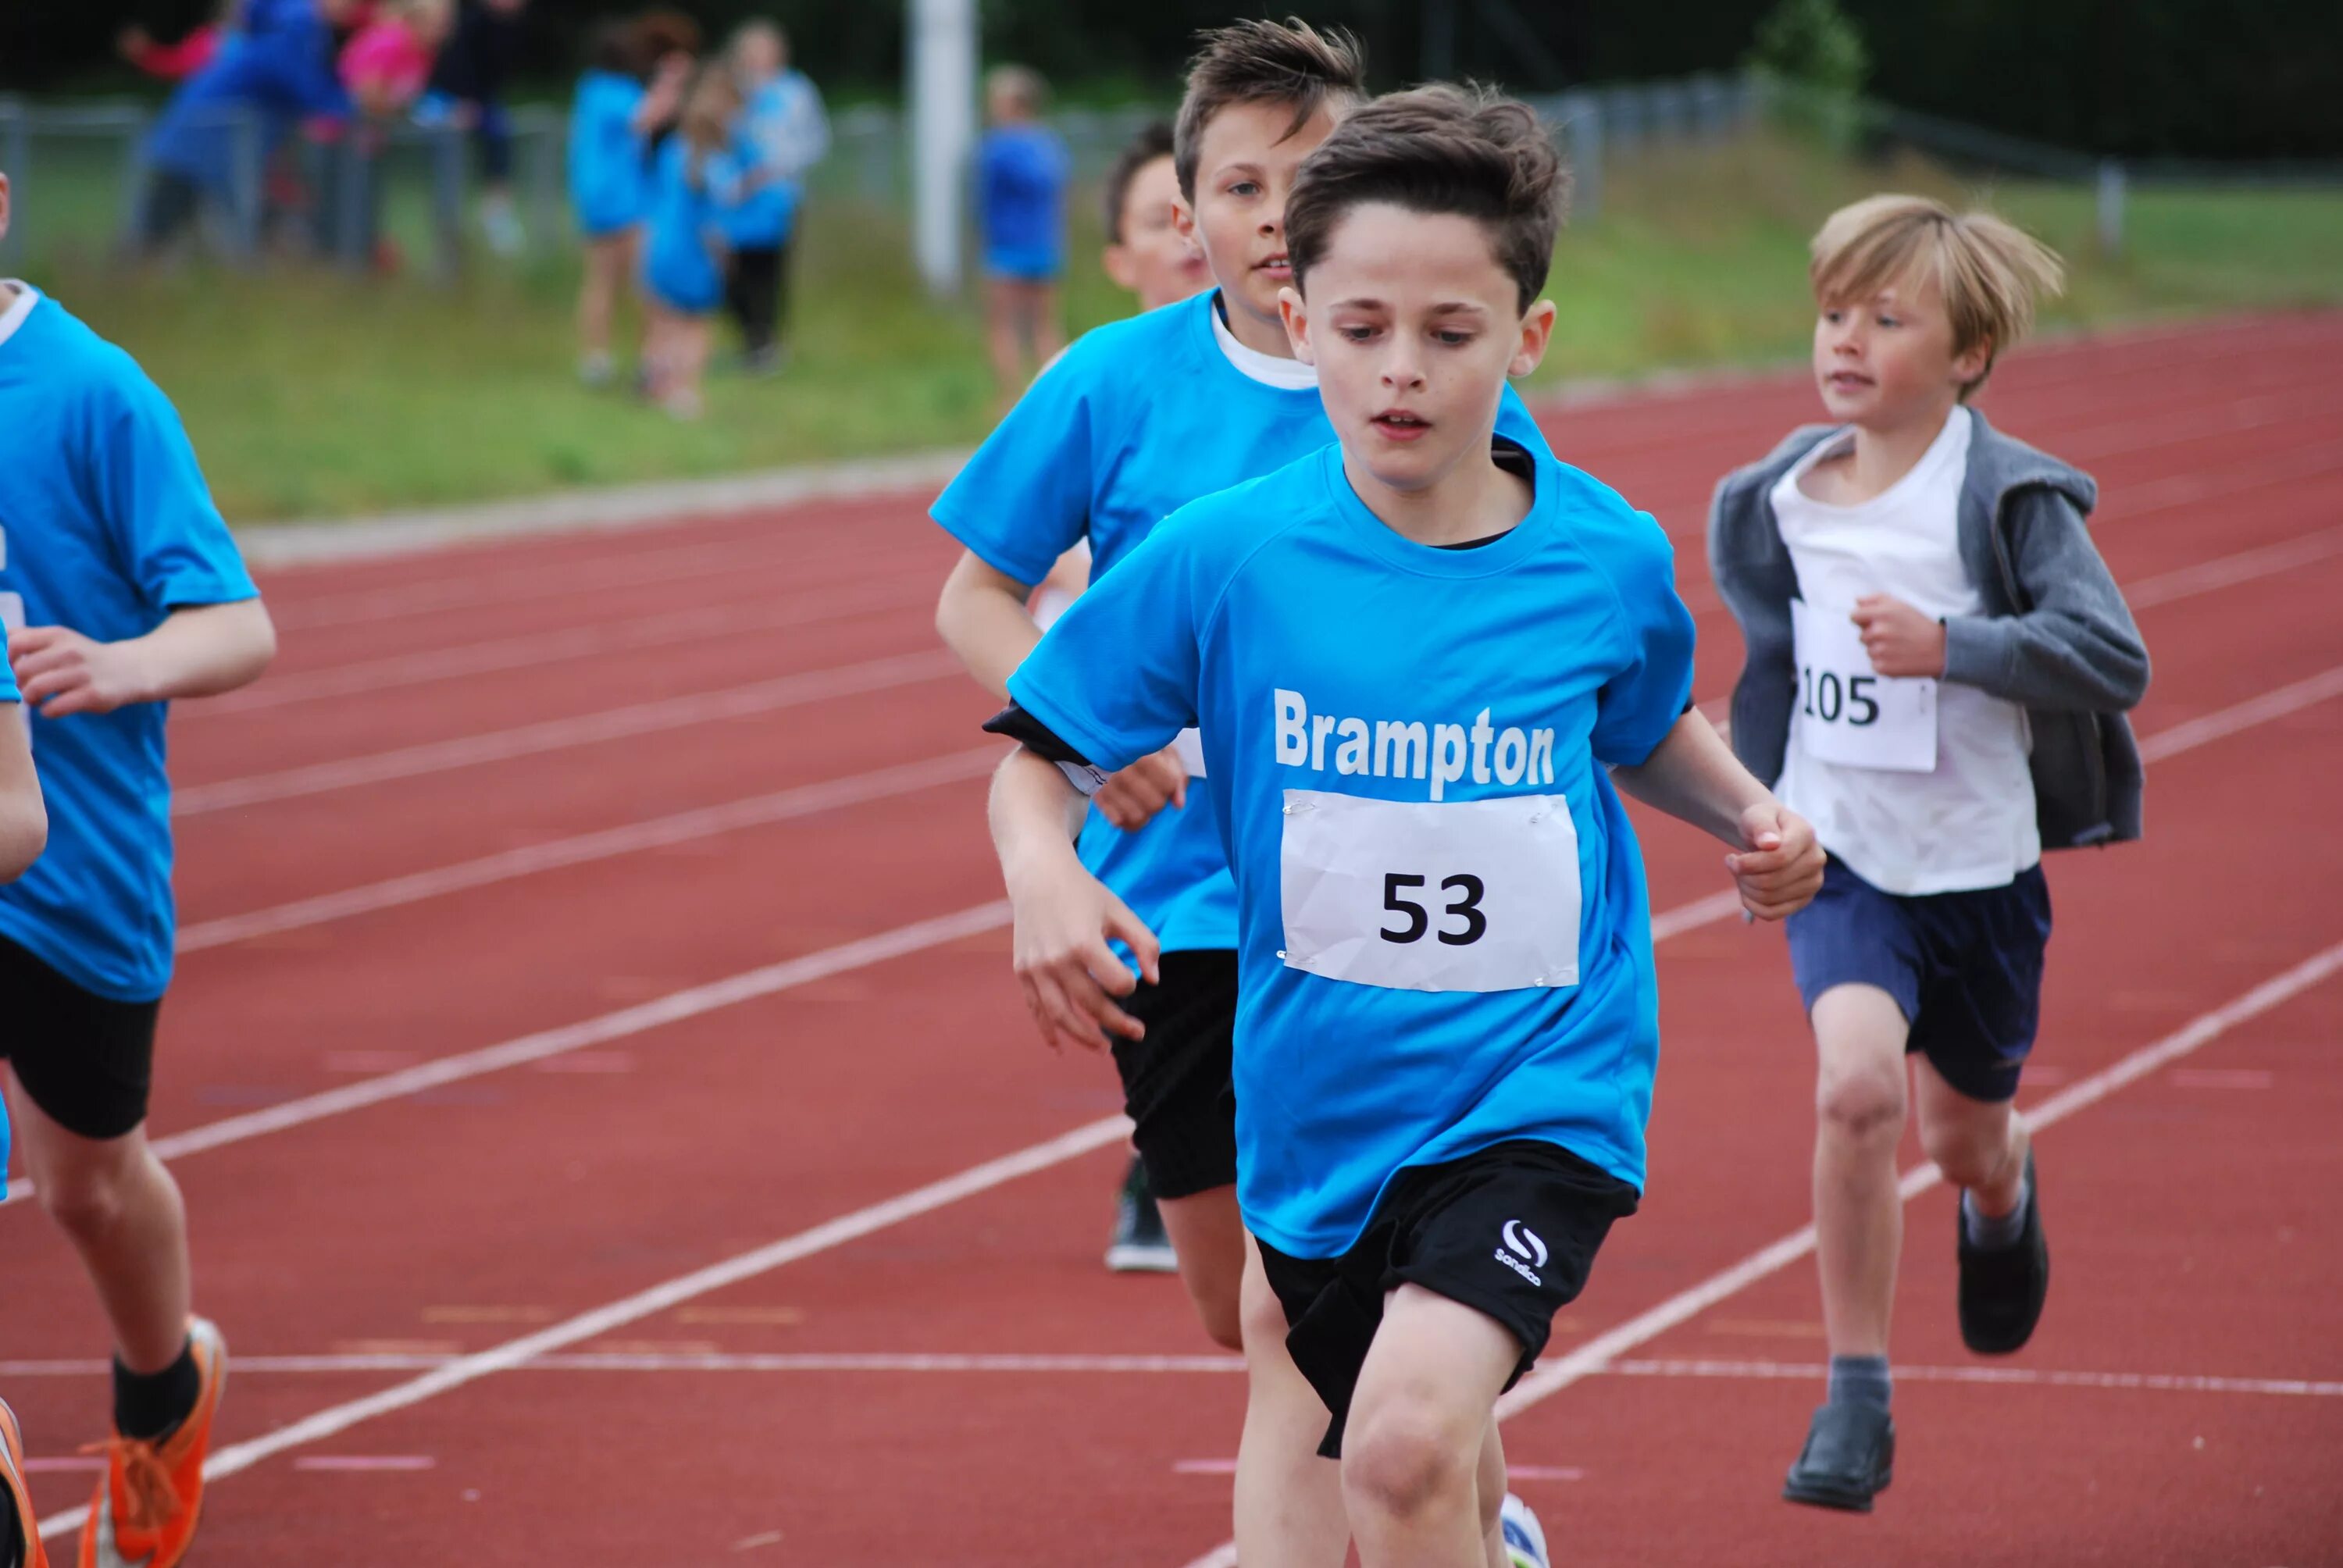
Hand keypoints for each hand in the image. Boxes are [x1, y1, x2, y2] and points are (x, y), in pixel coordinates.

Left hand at [9, 627, 152, 716]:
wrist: (131, 669)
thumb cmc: (85, 658)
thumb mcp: (61, 639)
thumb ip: (29, 638)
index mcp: (58, 635)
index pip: (14, 642)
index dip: (5, 659)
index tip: (11, 670)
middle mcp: (70, 651)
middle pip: (22, 669)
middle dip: (17, 684)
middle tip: (24, 689)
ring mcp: (82, 673)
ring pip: (35, 688)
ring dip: (29, 698)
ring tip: (35, 700)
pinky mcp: (92, 695)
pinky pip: (54, 707)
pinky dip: (47, 711)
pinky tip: (52, 708)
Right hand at [1007, 857, 1161, 1052]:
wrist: (1037, 875)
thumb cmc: (1085, 894)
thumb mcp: (1120, 912)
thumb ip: (1144, 943)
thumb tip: (1154, 980)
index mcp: (1084, 943)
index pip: (1117, 983)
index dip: (1129, 984)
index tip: (1130, 978)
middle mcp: (1057, 959)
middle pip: (1092, 1005)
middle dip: (1117, 1024)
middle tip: (1138, 1033)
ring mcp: (1036, 968)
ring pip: (1062, 1016)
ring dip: (1084, 1037)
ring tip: (1105, 1049)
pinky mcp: (1023, 971)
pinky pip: (1036, 1009)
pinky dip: (1048, 1031)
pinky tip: (1061, 1048)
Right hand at [1091, 747, 1187, 831]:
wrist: (1102, 744)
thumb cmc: (1140, 750)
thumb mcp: (1164, 752)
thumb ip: (1177, 776)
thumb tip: (1179, 805)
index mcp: (1144, 754)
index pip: (1168, 785)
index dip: (1170, 786)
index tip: (1163, 779)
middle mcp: (1124, 770)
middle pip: (1155, 805)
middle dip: (1157, 801)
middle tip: (1150, 791)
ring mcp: (1108, 785)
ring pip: (1137, 817)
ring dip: (1143, 813)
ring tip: (1139, 801)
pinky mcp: (1097, 797)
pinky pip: (1118, 822)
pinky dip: (1125, 820)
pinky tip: (1126, 809)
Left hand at [1723, 801, 1825, 920]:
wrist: (1770, 835)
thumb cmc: (1762, 823)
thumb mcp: (1756, 815)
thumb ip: (1761, 826)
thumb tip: (1770, 843)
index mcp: (1806, 834)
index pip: (1779, 858)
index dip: (1749, 864)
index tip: (1731, 858)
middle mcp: (1816, 860)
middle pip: (1771, 881)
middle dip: (1743, 876)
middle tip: (1734, 864)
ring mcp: (1813, 882)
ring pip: (1770, 899)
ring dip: (1745, 889)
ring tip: (1741, 874)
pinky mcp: (1804, 900)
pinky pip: (1772, 914)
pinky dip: (1751, 905)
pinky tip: (1745, 890)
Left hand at [1851, 595, 1946, 677]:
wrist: (1940, 649)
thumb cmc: (1918, 625)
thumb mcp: (1899, 605)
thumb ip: (1875, 599)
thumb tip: (1857, 601)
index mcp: (1881, 613)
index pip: (1854, 616)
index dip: (1862, 620)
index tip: (1871, 622)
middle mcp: (1878, 631)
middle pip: (1861, 635)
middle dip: (1873, 635)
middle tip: (1894, 635)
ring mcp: (1879, 651)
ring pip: (1868, 650)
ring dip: (1879, 649)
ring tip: (1898, 646)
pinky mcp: (1882, 667)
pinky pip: (1874, 664)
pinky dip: (1884, 662)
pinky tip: (1899, 657)